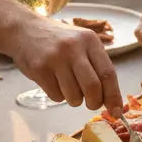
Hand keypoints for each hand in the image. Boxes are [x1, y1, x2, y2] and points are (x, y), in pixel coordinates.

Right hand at [9, 17, 123, 113]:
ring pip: (74, 96)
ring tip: (67, 86)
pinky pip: (56, 96)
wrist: (24, 29)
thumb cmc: (58, 41)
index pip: (108, 73)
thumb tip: (112, 101)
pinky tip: (53, 82)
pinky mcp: (39, 69)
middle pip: (92, 88)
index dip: (114, 96)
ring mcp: (55, 58)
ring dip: (74, 100)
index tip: (117, 112)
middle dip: (94, 103)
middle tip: (91, 104)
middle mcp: (73, 48)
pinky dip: (58, 96)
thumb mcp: (81, 44)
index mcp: (90, 41)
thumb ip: (97, 67)